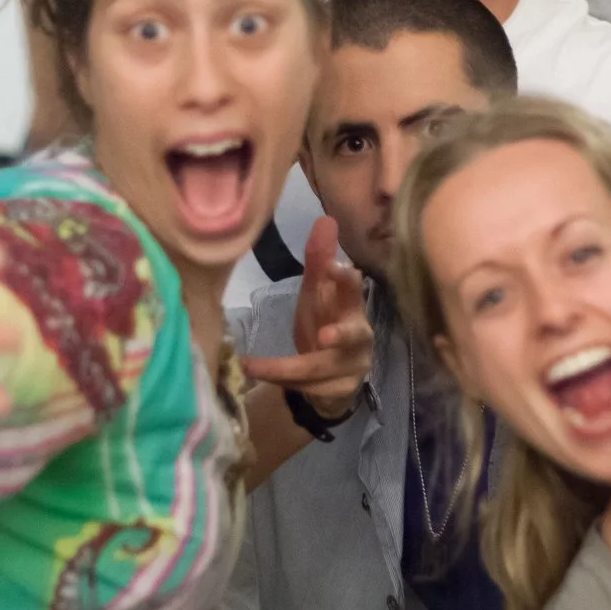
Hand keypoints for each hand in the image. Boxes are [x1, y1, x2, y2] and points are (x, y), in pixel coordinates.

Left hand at [239, 217, 371, 418]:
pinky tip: (258, 376)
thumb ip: (319, 260)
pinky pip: (309, 388)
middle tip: (324, 334)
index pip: (353, 290)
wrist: (331, 378)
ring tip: (251, 366)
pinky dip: (282, 383)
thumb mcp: (317, 293)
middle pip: (354, 335)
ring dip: (284, 369)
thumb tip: (326, 218)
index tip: (334, 267)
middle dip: (340, 335)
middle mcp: (358, 336)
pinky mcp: (340, 391)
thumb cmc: (325, 324)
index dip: (345, 281)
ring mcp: (352, 366)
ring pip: (320, 368)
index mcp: (351, 306)